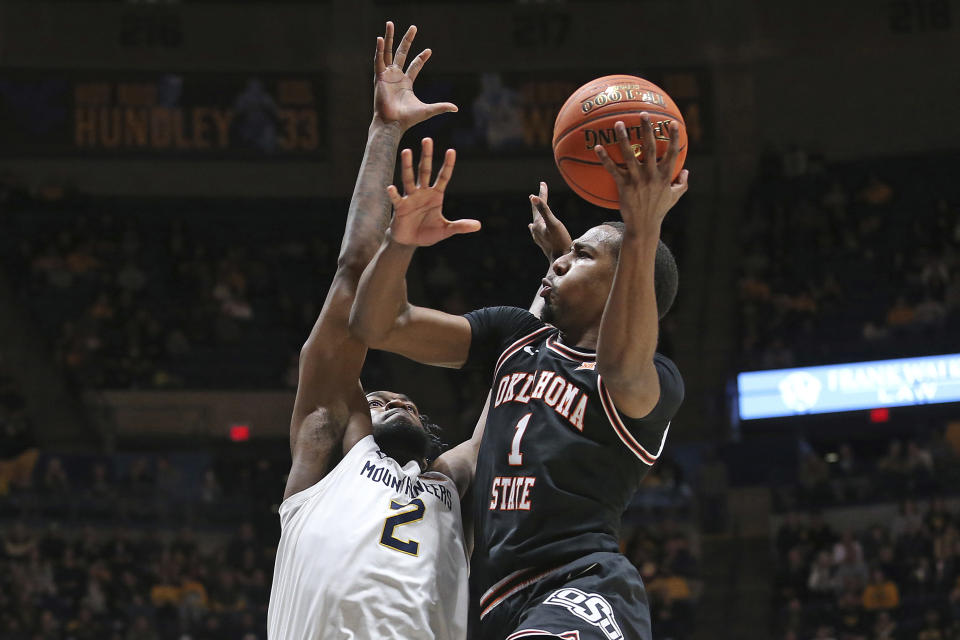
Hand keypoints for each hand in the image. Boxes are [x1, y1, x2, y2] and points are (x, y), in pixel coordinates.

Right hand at [373, 22, 457, 130]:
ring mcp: (387, 76)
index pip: (415, 66)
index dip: (422, 58)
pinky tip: (380, 39)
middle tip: (414, 27)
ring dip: (389, 38)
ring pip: (388, 52)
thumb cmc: (407, 119)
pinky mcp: (379, 78)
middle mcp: (396, 77)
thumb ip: (441, 107)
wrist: (393, 123)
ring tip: (390, 23)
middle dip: (407, 40)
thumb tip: (456, 108)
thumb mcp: (427, 110)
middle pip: (401, 53)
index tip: (429, 50)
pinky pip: (378, 60)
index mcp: (406, 83)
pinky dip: (379, 50)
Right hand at [388, 138, 480, 246]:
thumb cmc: (428, 233)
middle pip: (425, 170)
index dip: (448, 165)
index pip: (443, 177)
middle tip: (427, 139)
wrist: (410, 241)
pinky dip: (394, 193)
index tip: (451, 150)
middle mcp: (423, 192)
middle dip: (427, 156)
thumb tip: (478, 226)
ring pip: (409, 178)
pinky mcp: (400, 207)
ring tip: (406, 151)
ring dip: (408, 166)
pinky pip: (396, 199)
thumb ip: (460, 226)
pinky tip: (391, 187)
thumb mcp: (446, 230)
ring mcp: (410, 198)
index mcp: (436, 195)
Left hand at [528, 182, 571, 261]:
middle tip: (540, 191)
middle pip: (537, 211)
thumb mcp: (553, 223)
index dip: (542, 193)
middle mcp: (535, 229)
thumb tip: (532, 197)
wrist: (560, 260)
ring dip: (537, 212)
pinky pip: (538, 229)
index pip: (539, 204)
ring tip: (535, 206)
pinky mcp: (542, 242)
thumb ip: (544, 210)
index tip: (542, 183)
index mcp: (537, 223)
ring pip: (536, 220)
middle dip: (538, 201)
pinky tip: (532, 228)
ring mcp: (538, 236)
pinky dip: (537, 223)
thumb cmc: (559, 241)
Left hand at [594, 116, 688, 233]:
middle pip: (650, 148)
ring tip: (618, 123)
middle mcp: (652, 175)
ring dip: (624, 138)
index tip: (673, 123)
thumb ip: (682, 183)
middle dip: (647, 130)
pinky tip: (597, 148)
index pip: (672, 153)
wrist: (643, 226)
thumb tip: (687, 171)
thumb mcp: (674, 197)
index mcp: (665, 176)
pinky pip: (612, 170)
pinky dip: (604, 159)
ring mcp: (637, 180)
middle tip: (643, 113)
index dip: (673, 138)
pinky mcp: (624, 186)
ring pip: (630, 155)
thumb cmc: (659, 210)